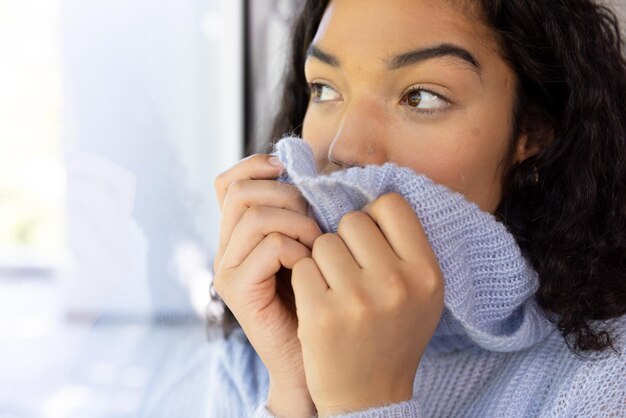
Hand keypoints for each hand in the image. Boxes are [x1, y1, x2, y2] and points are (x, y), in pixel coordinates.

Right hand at [213, 154, 320, 416]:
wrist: (310, 359)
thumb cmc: (317, 298)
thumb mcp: (308, 245)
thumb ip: (299, 214)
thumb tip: (309, 171)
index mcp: (238, 234)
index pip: (227, 183)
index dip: (255, 166)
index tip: (287, 170)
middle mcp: (226, 248)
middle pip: (241, 193)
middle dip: (286, 196)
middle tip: (314, 221)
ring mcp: (227, 270)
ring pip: (255, 217)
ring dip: (297, 222)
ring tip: (317, 245)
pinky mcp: (238, 291)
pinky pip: (269, 247)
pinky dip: (297, 249)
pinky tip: (311, 266)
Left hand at [291, 193, 444, 416]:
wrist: (369, 396)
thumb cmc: (393, 335)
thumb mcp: (421, 293)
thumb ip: (405, 247)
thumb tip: (372, 198)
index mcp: (426, 272)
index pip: (391, 204)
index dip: (374, 219)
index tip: (369, 242)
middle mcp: (396, 283)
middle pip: (352, 220)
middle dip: (345, 240)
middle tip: (349, 271)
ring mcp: (356, 299)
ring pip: (323, 242)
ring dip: (323, 261)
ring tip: (335, 290)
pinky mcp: (320, 314)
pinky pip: (302, 266)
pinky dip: (305, 281)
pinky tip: (318, 304)